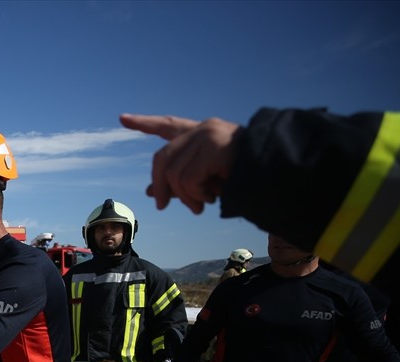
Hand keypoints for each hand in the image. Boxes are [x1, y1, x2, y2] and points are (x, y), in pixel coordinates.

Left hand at [119, 113, 240, 213]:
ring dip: (185, 196)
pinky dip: (194, 195)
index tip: (123, 119)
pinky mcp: (214, 146)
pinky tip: (210, 198)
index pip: (168, 125)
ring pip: (174, 173)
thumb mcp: (206, 179)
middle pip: (162, 158)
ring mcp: (208, 136)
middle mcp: (203, 130)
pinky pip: (188, 179)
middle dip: (160, 184)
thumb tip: (152, 190)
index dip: (145, 123)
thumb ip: (180, 181)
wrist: (276, 174)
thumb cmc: (244, 178)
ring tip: (200, 204)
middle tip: (161, 205)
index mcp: (202, 133)